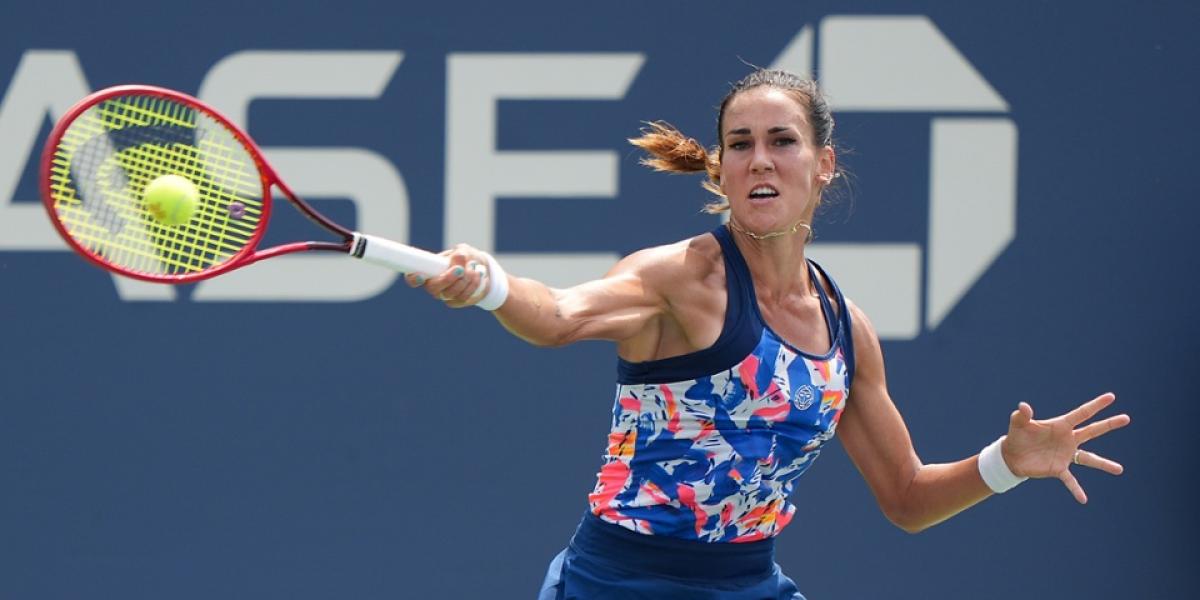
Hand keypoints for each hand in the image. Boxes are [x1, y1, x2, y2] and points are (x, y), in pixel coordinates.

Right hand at [404, 244, 490, 307]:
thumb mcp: (463, 251)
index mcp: (428, 271)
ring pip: (450, 293)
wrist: (481, 269)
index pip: (412, 278)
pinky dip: (473, 285)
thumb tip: (458, 261)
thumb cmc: (467, 258)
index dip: (412, 279)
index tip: (419, 276)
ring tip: (473, 267)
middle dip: (447, 279)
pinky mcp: (456, 302)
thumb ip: (459, 255)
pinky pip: (463, 298)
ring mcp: (444, 295)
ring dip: (465, 279)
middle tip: (460, 269)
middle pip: (432, 288)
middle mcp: (433, 285)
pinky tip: (478, 275)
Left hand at [1002, 393, 1129, 503]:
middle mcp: (1068, 439)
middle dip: (1109, 424)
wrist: (1011, 456)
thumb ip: (1021, 415)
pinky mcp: (1058, 469)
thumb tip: (1023, 406)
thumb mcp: (1017, 424)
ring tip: (1120, 469)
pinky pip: (1070, 481)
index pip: (1082, 413)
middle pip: (1092, 430)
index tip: (1111, 397)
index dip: (1096, 405)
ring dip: (1104, 464)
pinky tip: (1083, 499)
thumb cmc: (1017, 436)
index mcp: (1060, 425)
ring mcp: (1065, 455)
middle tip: (1126, 418)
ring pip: (1089, 458)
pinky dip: (1076, 489)